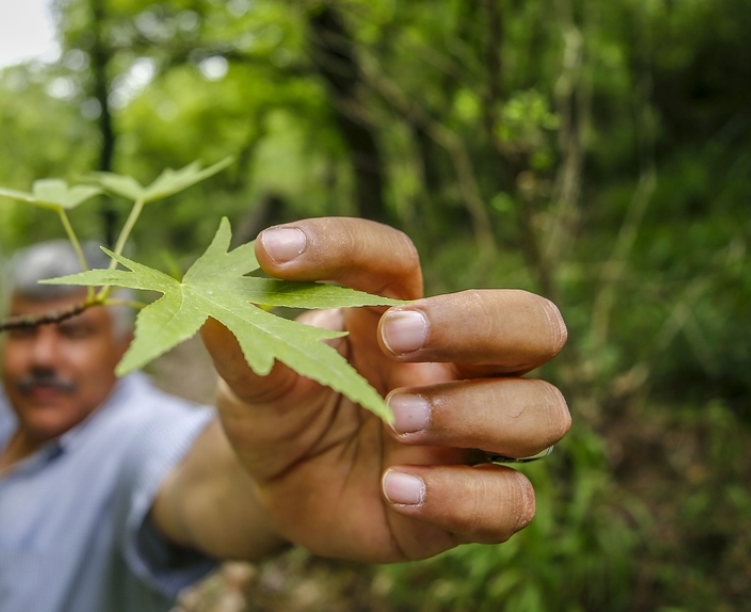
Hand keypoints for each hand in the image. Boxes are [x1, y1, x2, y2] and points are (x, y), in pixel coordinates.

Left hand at [202, 217, 570, 561]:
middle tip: (397, 336)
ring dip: (474, 409)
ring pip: (542, 411)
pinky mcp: (468, 506)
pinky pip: (512, 502)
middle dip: (475, 321)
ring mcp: (469, 438)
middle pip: (530, 322)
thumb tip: (208, 306)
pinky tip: (396, 489)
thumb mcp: (251, 386)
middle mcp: (452, 369)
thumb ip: (240, 351)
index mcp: (397, 317)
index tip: (270, 253)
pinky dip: (463, 495)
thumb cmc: (280, 416)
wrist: (280, 493)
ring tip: (395, 419)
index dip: (342, 245)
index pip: (395, 259)